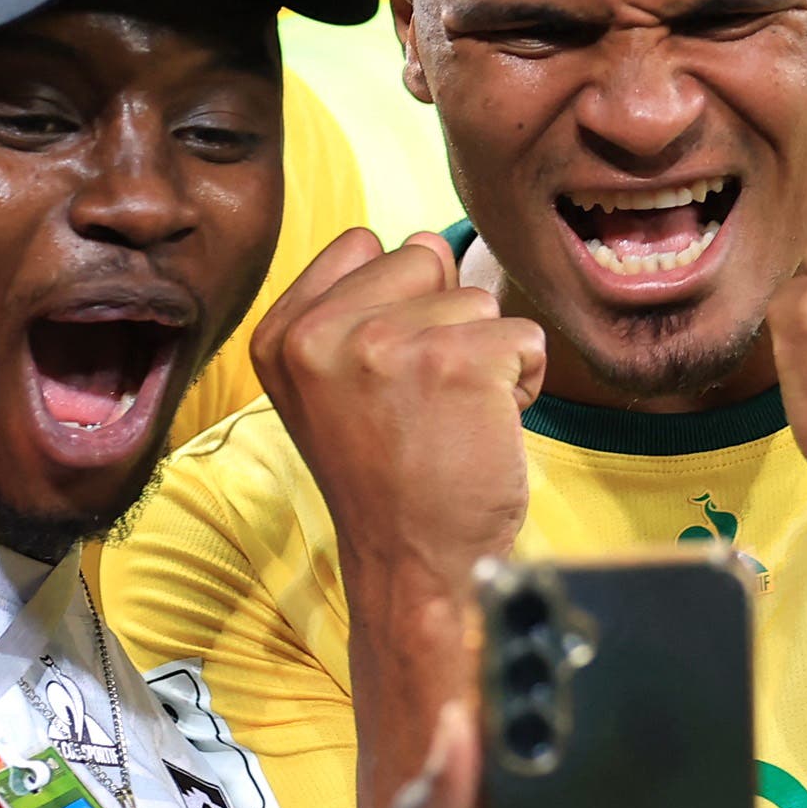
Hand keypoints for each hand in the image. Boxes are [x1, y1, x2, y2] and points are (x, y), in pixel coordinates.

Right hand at [253, 225, 544, 592]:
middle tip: (423, 402)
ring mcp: (386, 345)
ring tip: (451, 422)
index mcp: (282, 335)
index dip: (397, 302)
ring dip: (486, 356)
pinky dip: (523, 381)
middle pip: (424, 257)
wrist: (414, 569)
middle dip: (444, 321)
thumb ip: (357, 310)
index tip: (385, 376)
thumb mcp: (332, 390)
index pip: (363, 245)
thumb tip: (425, 238)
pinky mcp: (458, 363)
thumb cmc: (389, 482)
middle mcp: (321, 334)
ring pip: (478, 298)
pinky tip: (483, 432)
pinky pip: (524, 335)